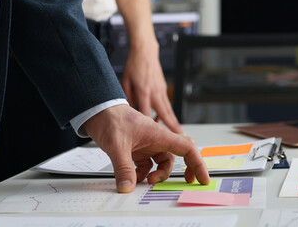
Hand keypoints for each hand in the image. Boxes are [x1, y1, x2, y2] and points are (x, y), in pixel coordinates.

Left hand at [83, 104, 209, 192]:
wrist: (96, 109)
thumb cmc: (110, 118)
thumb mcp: (117, 145)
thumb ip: (123, 168)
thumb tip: (127, 187)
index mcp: (158, 134)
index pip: (186, 148)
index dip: (197, 164)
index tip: (202, 178)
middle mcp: (156, 139)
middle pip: (175, 158)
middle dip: (178, 171)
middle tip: (182, 182)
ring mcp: (146, 145)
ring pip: (160, 163)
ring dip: (156, 174)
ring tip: (146, 181)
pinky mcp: (136, 149)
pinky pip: (146, 165)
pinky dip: (142, 174)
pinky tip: (132, 176)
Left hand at [121, 41, 183, 133]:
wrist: (145, 51)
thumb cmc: (133, 66)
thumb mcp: (125, 81)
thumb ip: (127, 97)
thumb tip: (129, 112)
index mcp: (143, 91)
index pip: (146, 112)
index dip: (149, 125)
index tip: (151, 137)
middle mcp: (155, 92)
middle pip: (164, 113)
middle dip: (172, 126)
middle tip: (179, 138)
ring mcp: (161, 90)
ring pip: (168, 109)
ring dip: (174, 122)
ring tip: (178, 133)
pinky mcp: (163, 87)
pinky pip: (166, 103)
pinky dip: (167, 113)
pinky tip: (165, 120)